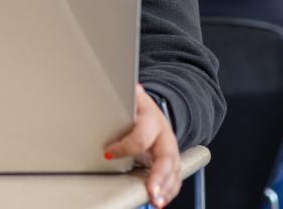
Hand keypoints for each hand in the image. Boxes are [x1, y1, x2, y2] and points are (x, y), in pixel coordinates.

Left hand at [104, 85, 180, 207]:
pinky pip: (174, 179)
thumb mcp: (132, 99)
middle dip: (159, 176)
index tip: (108, 155)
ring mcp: (171, 151)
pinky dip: (168, 192)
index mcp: (152, 120)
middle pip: (166, 158)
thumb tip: (126, 86)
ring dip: (165, 188)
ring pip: (173, 172)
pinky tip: (160, 201)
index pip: (141, 136)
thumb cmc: (139, 108)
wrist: (154, 113)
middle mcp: (165, 137)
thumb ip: (127, 94)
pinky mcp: (172, 163)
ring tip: (157, 202)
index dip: (125, 146)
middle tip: (151, 192)